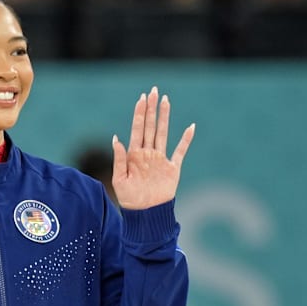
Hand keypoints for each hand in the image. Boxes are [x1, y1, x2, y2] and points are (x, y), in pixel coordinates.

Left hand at [111, 87, 194, 209]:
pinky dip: (186, 139)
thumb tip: (116, 138)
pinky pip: (180, 151)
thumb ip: (120, 158)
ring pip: (163, 133)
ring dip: (164, 117)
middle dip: (151, 109)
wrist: (146, 214)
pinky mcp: (172, 168)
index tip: (141, 98)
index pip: (137, 129)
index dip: (139, 113)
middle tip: (154, 91)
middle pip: (150, 126)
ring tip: (166, 101)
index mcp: (134, 154)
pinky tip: (190, 127)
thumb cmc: (129, 199)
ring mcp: (160, 159)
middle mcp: (148, 153)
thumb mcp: (119, 179)